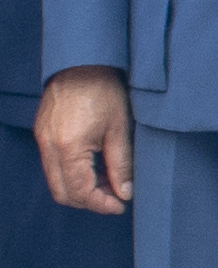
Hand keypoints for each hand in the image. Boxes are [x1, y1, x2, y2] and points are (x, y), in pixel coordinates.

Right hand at [35, 66, 128, 215]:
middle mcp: (48, 146)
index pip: (80, 192)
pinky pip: (52, 165)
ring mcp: (42, 140)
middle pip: (62, 192)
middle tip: (116, 197)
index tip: (121, 205)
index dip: (101, 205)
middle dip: (89, 201)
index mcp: (68, 147)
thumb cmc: (104, 90)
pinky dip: (72, 174)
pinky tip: (95, 167)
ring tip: (109, 181)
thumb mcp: (120, 130)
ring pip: (55, 180)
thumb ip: (121, 165)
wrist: (82, 62)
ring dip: (81, 188)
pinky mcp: (42, 133)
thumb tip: (125, 192)